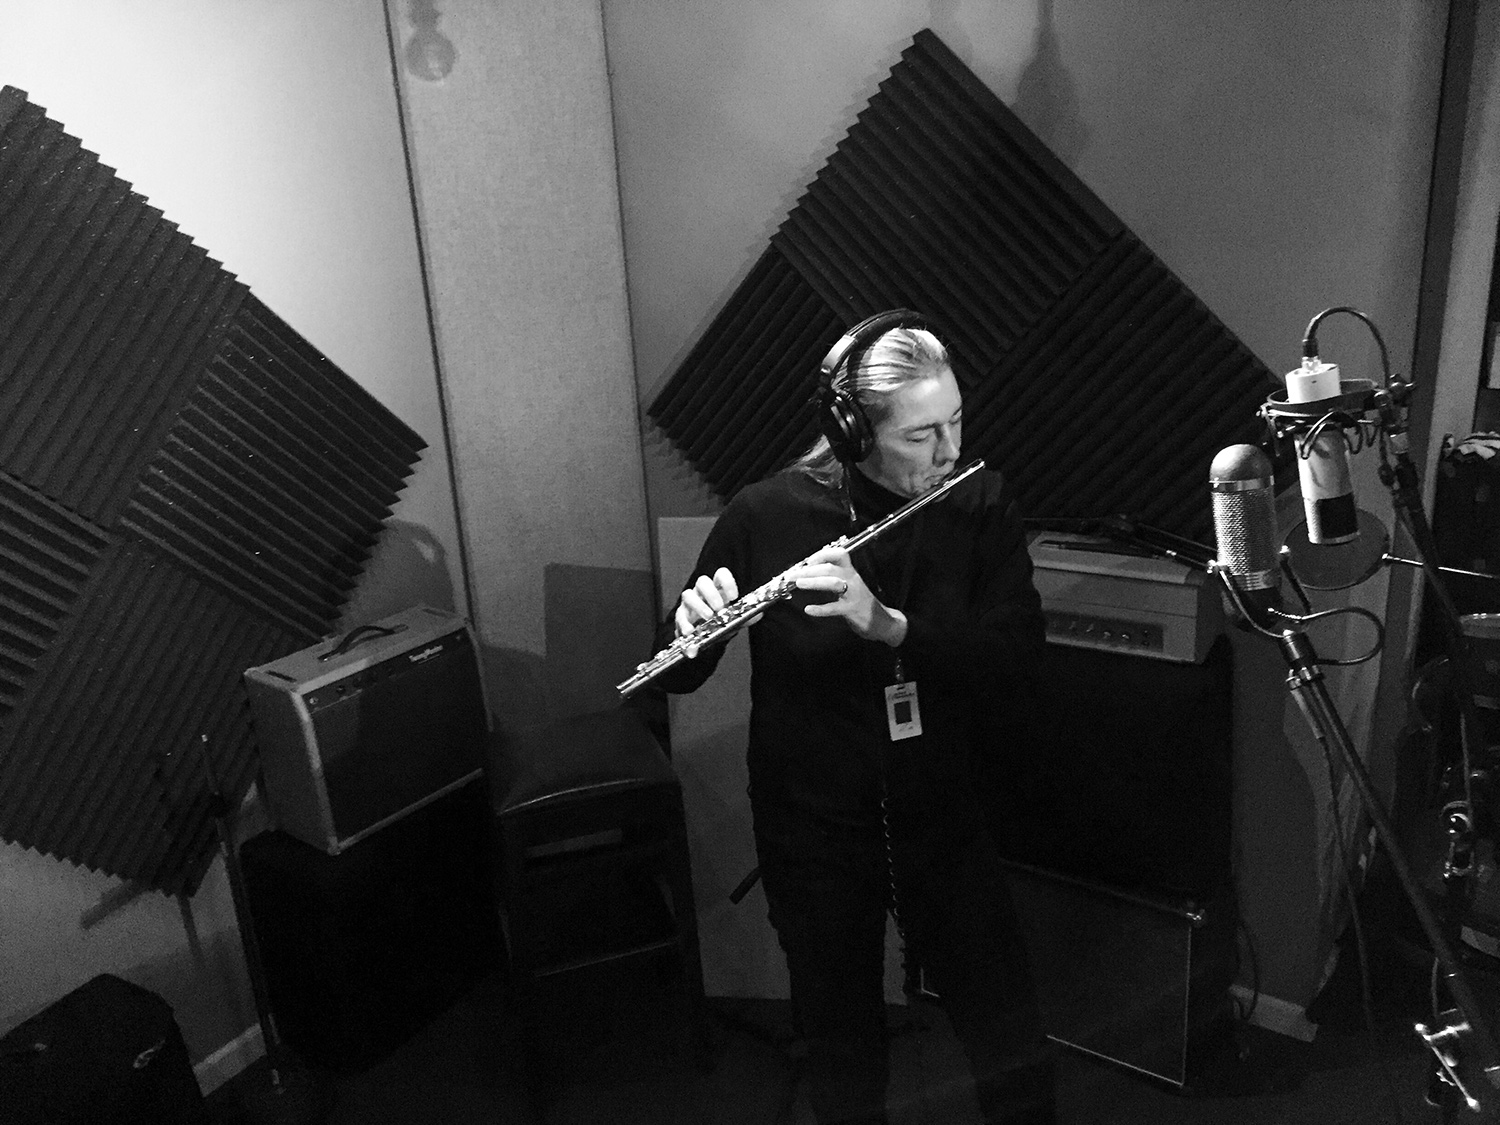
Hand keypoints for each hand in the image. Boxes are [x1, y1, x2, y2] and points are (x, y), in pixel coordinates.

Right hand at [675, 567, 757, 657]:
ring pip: (688, 595)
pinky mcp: (681, 616)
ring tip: (708, 617)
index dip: (727, 582)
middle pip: (702, 581)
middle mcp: (702, 593)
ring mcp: (690, 603)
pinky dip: (684, 624)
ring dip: (698, 606)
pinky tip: (691, 632)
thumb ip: (746, 617)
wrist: (705, 639)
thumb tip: (758, 613)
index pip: (720, 575)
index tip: (734, 596)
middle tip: (719, 608)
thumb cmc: (719, 623)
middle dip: (711, 594)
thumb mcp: (735, 620)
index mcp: (717, 590)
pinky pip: (679, 616)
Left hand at [789, 546, 907, 646]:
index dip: (823, 554)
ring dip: (814, 582)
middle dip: (809, 570)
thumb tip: (808, 573)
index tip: (809, 560)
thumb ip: (833, 579)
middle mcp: (852, 580)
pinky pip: (835, 608)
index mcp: (851, 572)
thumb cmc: (862, 603)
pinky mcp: (852, 610)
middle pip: (830, 568)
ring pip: (833, 583)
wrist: (883, 621)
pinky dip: (821, 609)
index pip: (840, 554)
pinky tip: (809, 609)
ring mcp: (853, 595)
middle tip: (792, 574)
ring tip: (799, 584)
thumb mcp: (850, 586)